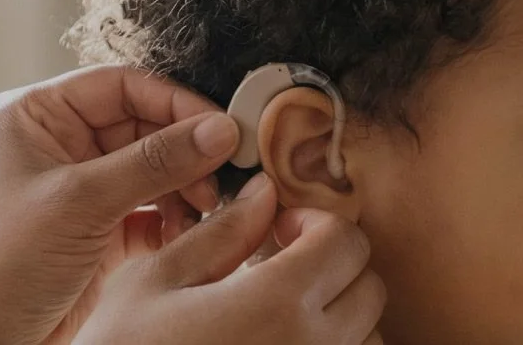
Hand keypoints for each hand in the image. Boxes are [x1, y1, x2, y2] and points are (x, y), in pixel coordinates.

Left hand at [0, 66, 240, 344]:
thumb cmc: (1, 263)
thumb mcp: (80, 202)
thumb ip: (154, 162)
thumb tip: (219, 130)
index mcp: (36, 115)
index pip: (121, 86)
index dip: (175, 102)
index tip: (221, 127)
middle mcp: (58, 143)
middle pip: (144, 126)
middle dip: (186, 151)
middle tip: (224, 173)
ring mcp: (80, 187)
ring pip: (152, 169)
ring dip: (185, 187)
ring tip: (207, 208)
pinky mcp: (97, 228)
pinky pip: (149, 209)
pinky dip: (174, 219)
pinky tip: (190, 231)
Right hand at [75, 173, 387, 344]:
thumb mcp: (153, 281)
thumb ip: (219, 233)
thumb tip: (262, 192)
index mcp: (277, 303)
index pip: (345, 241)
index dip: (314, 222)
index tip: (280, 230)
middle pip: (369, 288)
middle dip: (333, 264)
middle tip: (283, 264)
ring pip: (366, 336)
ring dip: (340, 314)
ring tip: (283, 310)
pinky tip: (279, 340)